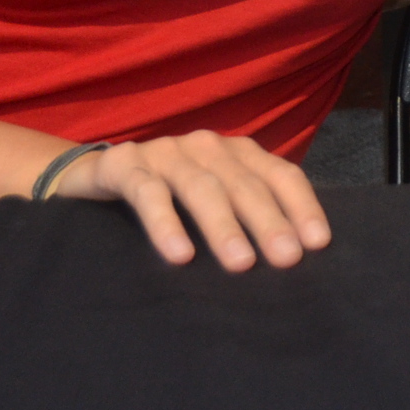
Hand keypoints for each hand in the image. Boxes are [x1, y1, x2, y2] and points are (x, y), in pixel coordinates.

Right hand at [51, 131, 331, 270]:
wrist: (91, 177)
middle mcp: (206, 146)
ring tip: (241, 263)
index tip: (318, 244)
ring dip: (223, 225)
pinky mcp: (125, 163)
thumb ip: (244, 215)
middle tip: (288, 260)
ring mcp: (165, 151)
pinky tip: (180, 255)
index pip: (280, 174)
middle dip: (269, 221)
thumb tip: (292, 256)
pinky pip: (148, 193)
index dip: (301, 205)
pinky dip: (166, 222)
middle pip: (245, 184)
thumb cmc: (166, 196)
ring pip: (202, 187)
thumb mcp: (211, 201)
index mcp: (236, 152)